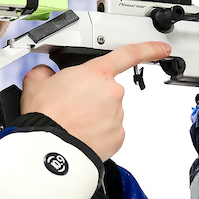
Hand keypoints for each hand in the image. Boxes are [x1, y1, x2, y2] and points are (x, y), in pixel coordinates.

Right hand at [21, 42, 170, 160]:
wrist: (50, 149)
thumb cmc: (45, 116)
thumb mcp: (36, 83)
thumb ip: (46, 72)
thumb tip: (45, 74)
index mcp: (96, 73)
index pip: (129, 54)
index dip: (149, 49)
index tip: (162, 49)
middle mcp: (112, 92)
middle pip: (106, 90)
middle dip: (91, 97)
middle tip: (70, 106)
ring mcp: (117, 115)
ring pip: (107, 112)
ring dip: (93, 116)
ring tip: (71, 123)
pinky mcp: (117, 136)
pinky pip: (109, 131)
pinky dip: (97, 133)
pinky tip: (81, 134)